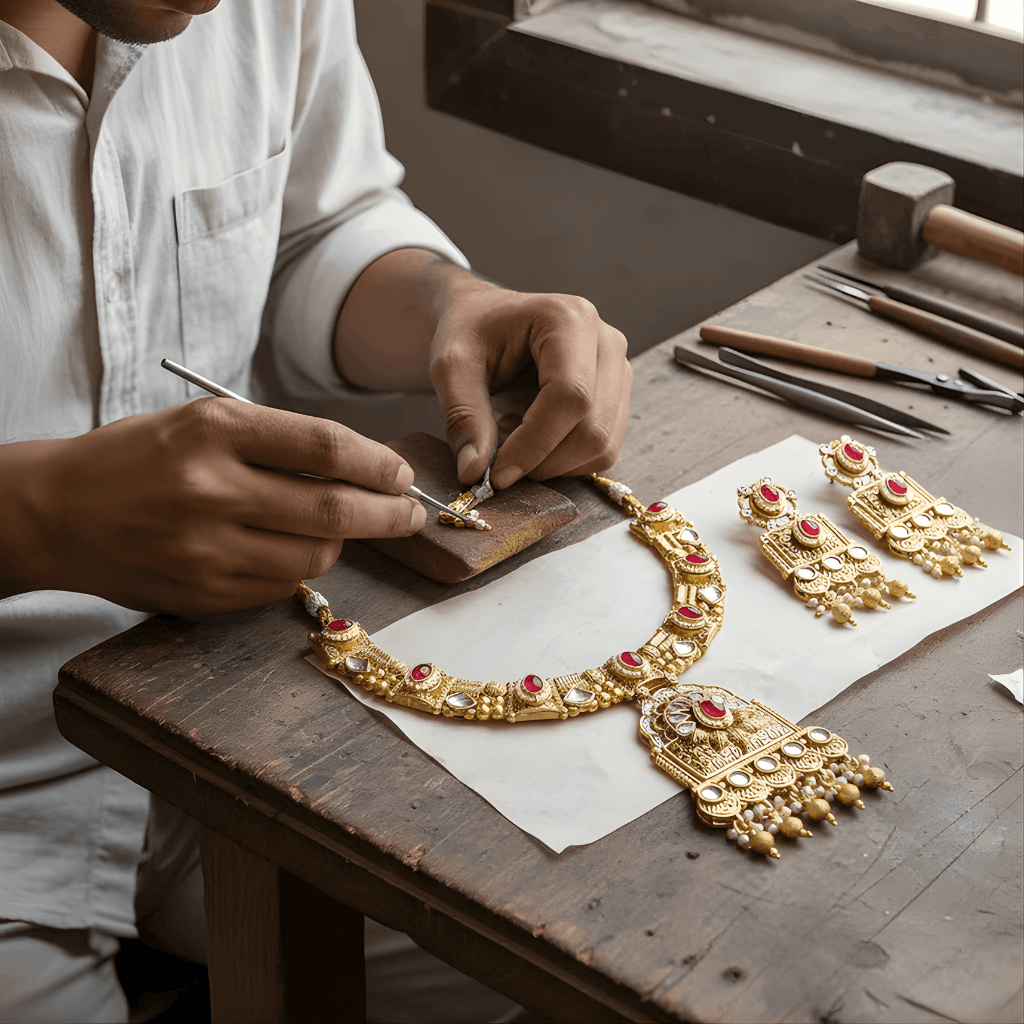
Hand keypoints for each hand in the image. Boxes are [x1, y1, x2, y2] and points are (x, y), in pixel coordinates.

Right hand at [0, 400, 424, 613]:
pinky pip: (279, 587)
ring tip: (348, 529)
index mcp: (214, 432)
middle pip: (333, 510)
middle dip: (389, 513)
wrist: (55, 511)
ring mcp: (205, 550)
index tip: (401, 473)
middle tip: (411, 513)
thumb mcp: (200, 423)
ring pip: (315, 557)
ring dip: (346, 543)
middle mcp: (211, 490)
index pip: (325, 447)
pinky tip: (294, 551)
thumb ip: (276, 442)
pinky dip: (300, 569)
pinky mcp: (201, 594)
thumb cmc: (136, 458)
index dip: (378, 463)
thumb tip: (360, 468)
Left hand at [430, 285, 631, 486]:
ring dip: (554, 464)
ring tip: (514, 439)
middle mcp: (607, 343)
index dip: (536, 444)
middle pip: (593, 428)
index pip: (571, 396)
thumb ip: (463, 415)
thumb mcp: (451, 365)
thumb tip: (474, 470)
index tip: (497, 474)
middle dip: (543, 461)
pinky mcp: (617, 398)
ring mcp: (618, 372)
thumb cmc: (470, 332)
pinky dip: (565, 461)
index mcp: (569, 320)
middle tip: (499, 463)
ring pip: (602, 445)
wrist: (487, 321)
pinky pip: (603, 450)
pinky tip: (534, 438)